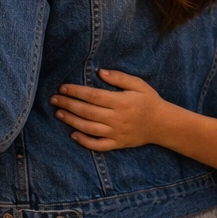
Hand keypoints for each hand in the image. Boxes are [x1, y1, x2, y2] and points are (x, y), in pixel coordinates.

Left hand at [50, 69, 171, 151]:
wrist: (163, 124)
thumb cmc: (149, 101)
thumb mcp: (138, 84)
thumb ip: (119, 77)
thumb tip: (99, 71)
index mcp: (121, 102)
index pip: (93, 96)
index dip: (76, 92)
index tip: (62, 87)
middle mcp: (117, 119)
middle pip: (87, 112)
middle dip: (68, 105)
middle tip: (53, 99)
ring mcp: (117, 133)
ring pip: (90, 129)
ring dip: (71, 121)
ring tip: (58, 113)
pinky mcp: (118, 144)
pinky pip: (99, 146)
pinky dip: (85, 142)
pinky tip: (73, 135)